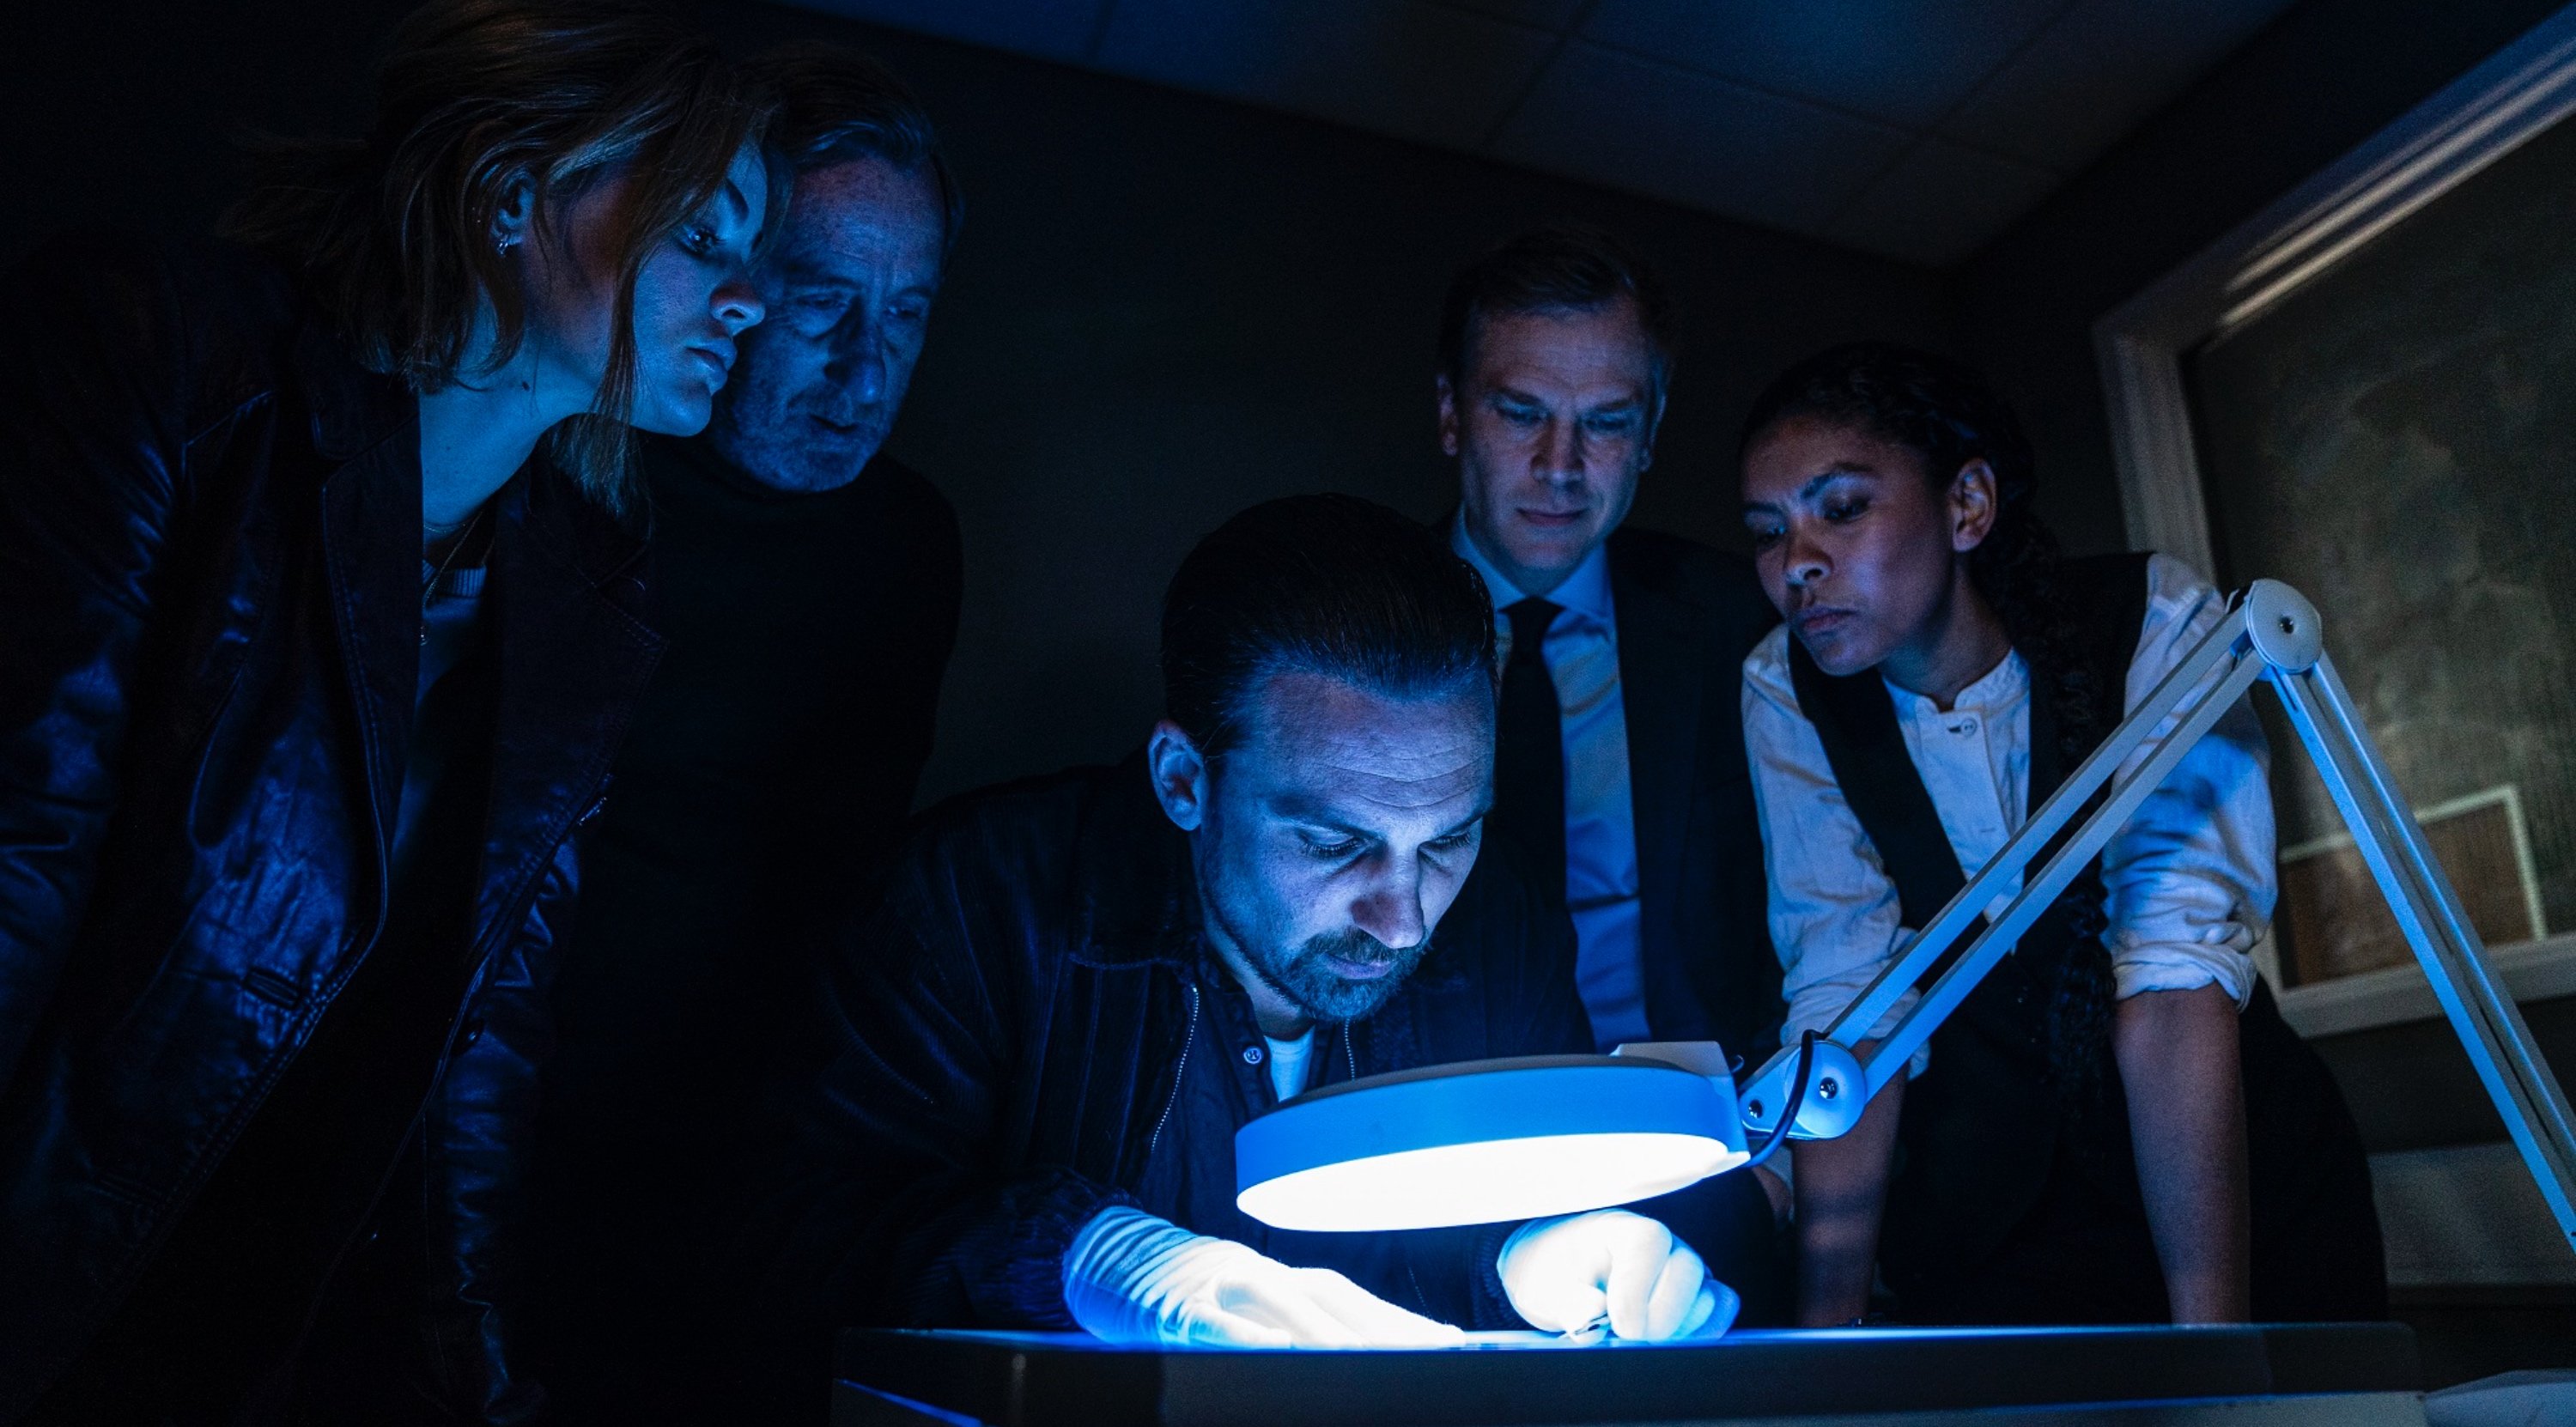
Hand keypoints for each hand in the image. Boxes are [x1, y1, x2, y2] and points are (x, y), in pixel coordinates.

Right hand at [1063, 1207, 1464, 1348]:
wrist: (1095, 1256)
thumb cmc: (1173, 1298)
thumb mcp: (1235, 1313)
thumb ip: (1289, 1332)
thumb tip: (1354, 1357)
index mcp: (1276, 1277)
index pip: (1352, 1300)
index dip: (1404, 1322)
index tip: (1458, 1346)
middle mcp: (1255, 1273)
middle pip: (1333, 1301)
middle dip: (1390, 1332)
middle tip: (1443, 1358)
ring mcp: (1213, 1286)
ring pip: (1283, 1307)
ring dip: (1336, 1337)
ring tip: (1384, 1365)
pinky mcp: (1170, 1307)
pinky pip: (1213, 1324)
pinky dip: (1248, 1337)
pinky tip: (1283, 1354)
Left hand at [1498, 1209, 1737, 1340]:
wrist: (1562, 1281)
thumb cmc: (1554, 1277)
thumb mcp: (1544, 1288)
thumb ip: (1568, 1303)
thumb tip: (1592, 1319)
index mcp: (1621, 1228)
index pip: (1649, 1243)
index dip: (1637, 1290)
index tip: (1619, 1327)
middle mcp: (1664, 1243)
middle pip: (1688, 1271)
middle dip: (1659, 1318)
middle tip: (1626, 1340)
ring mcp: (1687, 1269)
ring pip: (1710, 1296)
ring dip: (1677, 1330)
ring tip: (1638, 1339)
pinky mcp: (1701, 1297)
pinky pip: (1719, 1315)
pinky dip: (1697, 1336)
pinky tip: (1661, 1344)